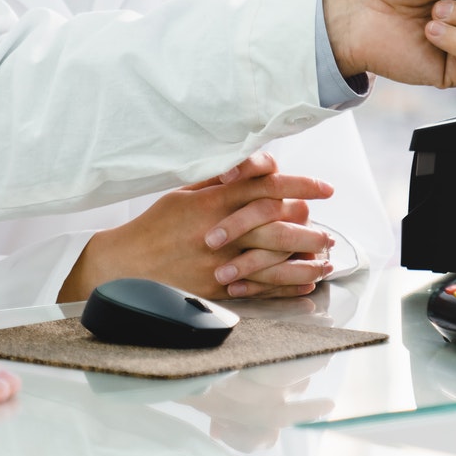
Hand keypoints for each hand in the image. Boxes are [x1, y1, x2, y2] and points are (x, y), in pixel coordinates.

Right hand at [57, 152, 336, 301]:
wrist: (127, 264)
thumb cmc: (155, 226)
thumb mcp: (183, 193)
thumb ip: (217, 180)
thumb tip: (249, 167)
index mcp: (212, 202)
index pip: (264, 186)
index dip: (298, 184)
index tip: (323, 188)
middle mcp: (220, 230)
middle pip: (275, 224)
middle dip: (308, 227)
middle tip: (328, 230)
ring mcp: (219, 261)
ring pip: (273, 260)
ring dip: (304, 260)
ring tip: (326, 259)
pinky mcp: (216, 287)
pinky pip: (259, 287)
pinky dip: (285, 286)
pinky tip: (304, 284)